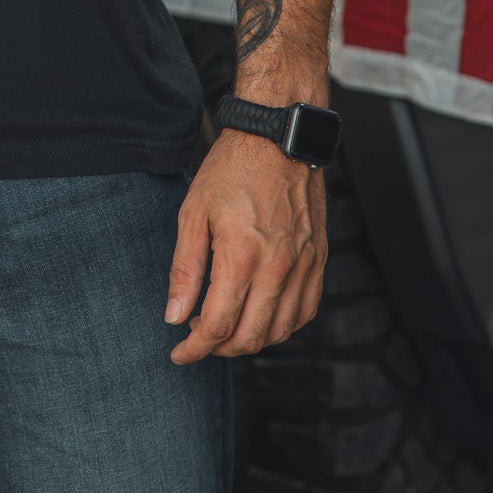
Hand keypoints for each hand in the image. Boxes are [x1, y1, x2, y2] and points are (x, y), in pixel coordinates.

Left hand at [165, 130, 325, 362]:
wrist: (278, 139)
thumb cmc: (231, 170)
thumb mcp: (193, 213)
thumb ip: (185, 270)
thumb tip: (174, 316)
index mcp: (241, 255)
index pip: (218, 325)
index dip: (194, 349)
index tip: (178, 354)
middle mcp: (278, 267)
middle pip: (249, 337)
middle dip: (218, 349)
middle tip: (197, 337)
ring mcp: (303, 266)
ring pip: (278, 332)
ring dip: (249, 340)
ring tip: (225, 325)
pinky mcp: (318, 261)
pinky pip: (304, 313)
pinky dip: (280, 326)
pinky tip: (259, 315)